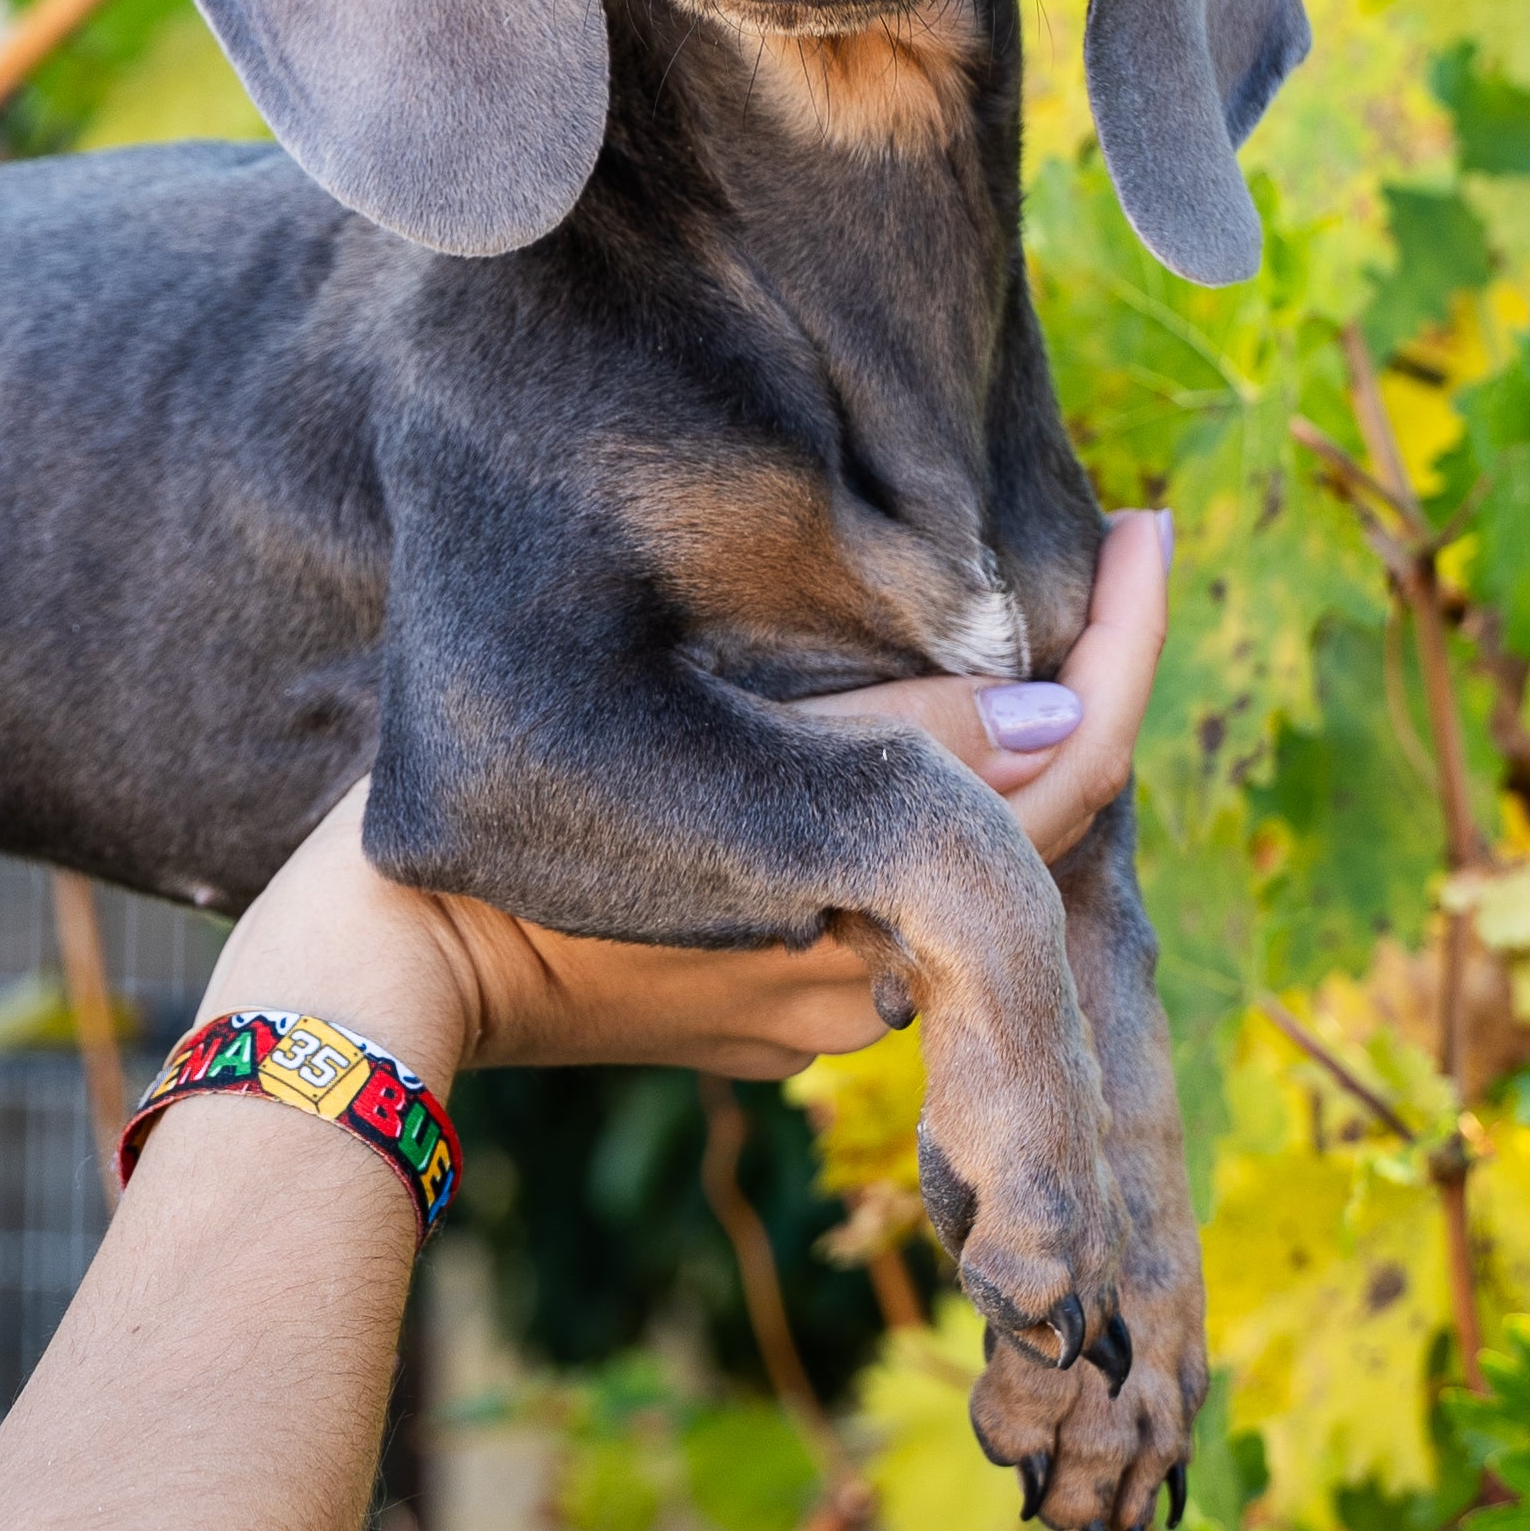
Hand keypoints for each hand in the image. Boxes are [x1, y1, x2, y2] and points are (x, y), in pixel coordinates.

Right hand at [199, 509, 1175, 1085]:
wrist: (381, 983)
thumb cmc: (515, 837)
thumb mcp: (703, 755)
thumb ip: (892, 742)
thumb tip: (1053, 716)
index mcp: (872, 906)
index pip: (1064, 768)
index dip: (1126, 641)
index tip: (1149, 518)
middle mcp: (867, 976)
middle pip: (1020, 819)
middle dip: (1067, 682)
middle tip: (1099, 537)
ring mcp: (804, 1005)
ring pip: (940, 859)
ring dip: (982, 745)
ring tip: (993, 606)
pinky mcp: (744, 1012)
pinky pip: (860, 898)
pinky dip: (891, 808)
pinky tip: (866, 718)